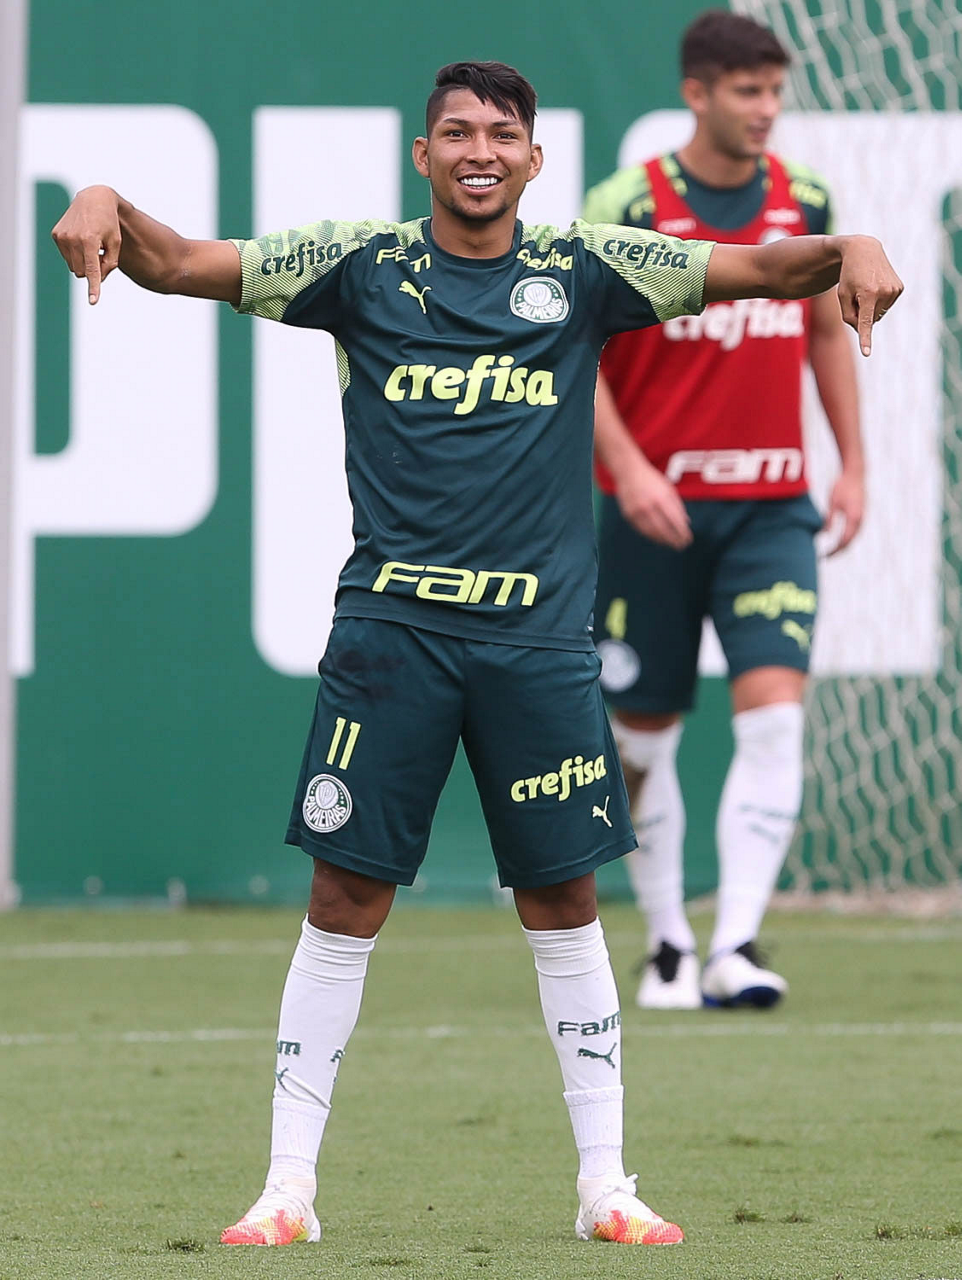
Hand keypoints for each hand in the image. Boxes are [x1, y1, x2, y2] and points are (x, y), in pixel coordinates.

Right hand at [51, 186, 122, 304]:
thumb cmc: (109, 223)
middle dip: (92, 271)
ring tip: (91, 246)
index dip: (93, 288)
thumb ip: (110, 264)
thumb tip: (96, 279)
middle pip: (83, 273)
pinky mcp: (56, 234)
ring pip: (74, 267)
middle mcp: (73, 238)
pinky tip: (82, 240)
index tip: (93, 301)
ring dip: (83, 263)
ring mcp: (62, 236)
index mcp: (90, 240)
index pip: (92, 270)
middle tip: (101, 256)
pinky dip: (75, 254)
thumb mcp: (116, 243)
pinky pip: (66, 257)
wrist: (94, 198)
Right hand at [615, 457, 691, 548]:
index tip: (688, 539)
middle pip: (664, 530)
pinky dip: (651, 536)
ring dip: (663, 540)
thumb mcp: (668, 488)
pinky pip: (642, 530)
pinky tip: (658, 538)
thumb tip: (686, 523)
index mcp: (662, 498)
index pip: (675, 521)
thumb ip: (678, 505)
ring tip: (670, 544)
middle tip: (681, 546)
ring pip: (652, 532)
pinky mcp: (629, 515)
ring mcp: (637, 511)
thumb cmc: (651, 479)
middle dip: (674, 540)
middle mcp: (649, 506)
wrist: (628, 472)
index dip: (682, 533)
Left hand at [821, 469, 864, 554]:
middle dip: (839, 550)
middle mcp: (860, 519)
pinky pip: (855, 530)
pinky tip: (839, 539)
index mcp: (854, 518)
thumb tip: (825, 535)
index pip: (844, 541)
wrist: (855, 472)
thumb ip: (829, 519)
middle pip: (850, 541)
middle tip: (826, 556)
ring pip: (854, 536)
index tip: (824, 556)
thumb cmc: (842, 485)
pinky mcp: (861, 513)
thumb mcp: (832, 502)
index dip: (834, 550)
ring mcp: (862, 516)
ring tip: (832, 550)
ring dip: (843, 544)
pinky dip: (847, 537)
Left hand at [837, 236, 902, 356]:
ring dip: (871, 308)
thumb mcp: (842, 295)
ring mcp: (894, 290)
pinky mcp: (900, 288)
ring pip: (879, 314)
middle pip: (870, 320)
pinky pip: (886, 306)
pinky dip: (879, 302)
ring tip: (867, 289)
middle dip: (861, 314)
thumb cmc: (849, 275)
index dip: (865, 339)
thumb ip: (849, 316)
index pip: (865, 322)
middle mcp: (884, 292)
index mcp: (867, 294)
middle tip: (857, 295)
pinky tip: (876, 287)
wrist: (864, 250)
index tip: (866, 353)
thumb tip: (864, 330)